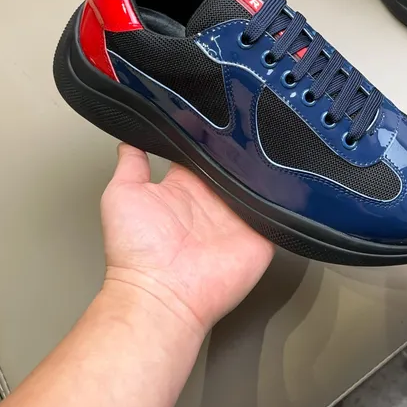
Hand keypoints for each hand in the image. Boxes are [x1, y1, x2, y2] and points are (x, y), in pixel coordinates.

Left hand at [100, 144, 273, 338]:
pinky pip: (280, 210)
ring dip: (263, 168)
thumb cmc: (136, 253)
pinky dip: (284, 197)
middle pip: (233, 163)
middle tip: (245, 126)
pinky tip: (282, 180)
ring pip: (259, 182)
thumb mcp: (121, 195)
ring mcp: (238, 217)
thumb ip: (131, 163)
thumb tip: (130, 136)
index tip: (213, 112)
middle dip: (239, 146)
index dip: (207, 134)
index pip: (200, 151)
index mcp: (183, 186)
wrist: (162, 294)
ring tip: (267, 147)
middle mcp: (212, 199)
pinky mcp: (261, 234)